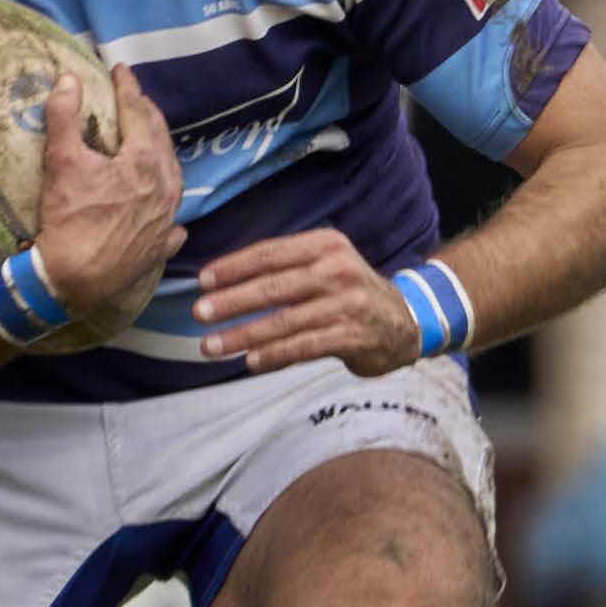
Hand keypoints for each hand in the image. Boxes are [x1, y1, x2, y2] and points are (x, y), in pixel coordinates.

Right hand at [27, 66, 183, 319]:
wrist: (72, 279)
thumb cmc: (68, 219)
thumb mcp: (61, 162)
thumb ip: (65, 116)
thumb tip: (69, 79)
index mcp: (145, 162)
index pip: (138, 114)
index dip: (127, 88)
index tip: (120, 70)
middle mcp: (165, 188)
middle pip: (161, 141)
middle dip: (148, 116)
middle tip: (135, 100)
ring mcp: (167, 220)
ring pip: (172, 176)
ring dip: (161, 155)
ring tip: (150, 144)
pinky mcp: (160, 246)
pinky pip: (173, 222)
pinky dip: (169, 209)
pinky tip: (165, 207)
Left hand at [192, 229, 426, 375]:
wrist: (406, 321)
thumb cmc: (351, 293)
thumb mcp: (327, 264)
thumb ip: (287, 267)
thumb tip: (226, 281)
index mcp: (326, 245)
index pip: (271, 253)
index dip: (233, 267)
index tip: (202, 281)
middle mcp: (338, 270)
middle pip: (274, 287)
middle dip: (231, 301)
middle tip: (199, 313)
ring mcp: (347, 304)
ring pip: (284, 321)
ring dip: (243, 335)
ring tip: (212, 345)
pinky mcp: (353, 336)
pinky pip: (304, 347)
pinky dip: (273, 355)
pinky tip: (249, 362)